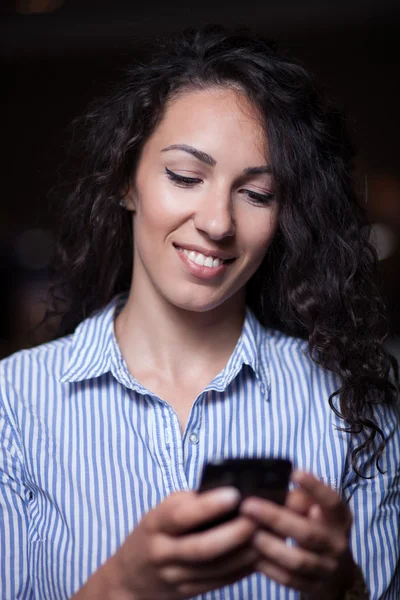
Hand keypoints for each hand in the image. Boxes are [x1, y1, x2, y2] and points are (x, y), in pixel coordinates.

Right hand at [111, 487, 258, 599]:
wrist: (130, 578)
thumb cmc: (154, 533)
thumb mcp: (161, 512)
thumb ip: (189, 503)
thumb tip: (229, 489)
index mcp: (156, 525)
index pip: (181, 516)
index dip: (208, 506)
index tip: (234, 494)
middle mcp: (163, 553)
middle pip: (202, 548)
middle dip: (234, 534)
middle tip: (258, 519)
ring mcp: (175, 577)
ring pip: (215, 569)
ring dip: (244, 554)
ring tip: (266, 536)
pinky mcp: (189, 592)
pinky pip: (220, 582)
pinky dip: (241, 569)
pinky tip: (259, 555)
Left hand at [240, 471, 353, 596]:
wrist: (335, 568)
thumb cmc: (317, 525)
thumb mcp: (316, 508)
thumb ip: (300, 497)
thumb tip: (273, 484)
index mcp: (340, 517)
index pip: (331, 501)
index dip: (315, 488)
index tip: (295, 473)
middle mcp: (338, 543)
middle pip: (308, 533)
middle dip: (275, 519)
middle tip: (248, 506)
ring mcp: (327, 568)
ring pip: (298, 560)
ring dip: (270, 546)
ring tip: (248, 532)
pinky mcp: (314, 586)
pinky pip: (289, 579)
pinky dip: (269, 567)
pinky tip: (251, 554)